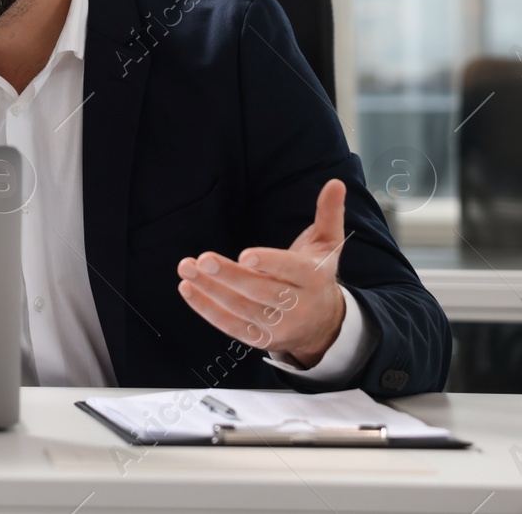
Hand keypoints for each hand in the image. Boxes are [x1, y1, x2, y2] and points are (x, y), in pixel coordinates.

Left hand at [175, 178, 348, 366]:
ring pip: (240, 309)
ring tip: (186, 268)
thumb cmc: (316, 274)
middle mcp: (297, 305)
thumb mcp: (327, 245)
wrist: (324, 324)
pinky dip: (206, 309)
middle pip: (260, 291)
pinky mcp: (259, 339)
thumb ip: (328, 213)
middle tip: (203, 258)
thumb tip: (335, 183)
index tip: (244, 255)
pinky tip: (188, 288)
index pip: (291, 270)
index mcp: (314, 278)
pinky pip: (230, 326)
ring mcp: (277, 326)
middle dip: (229, 275)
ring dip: (210, 289)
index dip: (269, 263)